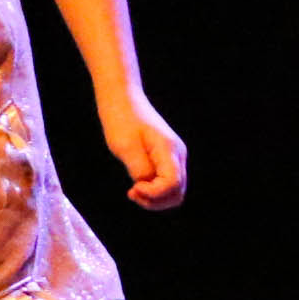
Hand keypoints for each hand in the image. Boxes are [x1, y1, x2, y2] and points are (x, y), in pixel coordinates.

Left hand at [100, 93, 187, 210]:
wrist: (122, 99)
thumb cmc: (121, 119)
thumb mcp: (124, 147)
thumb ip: (139, 169)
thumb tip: (147, 185)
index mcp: (168, 149)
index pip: (172, 185)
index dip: (153, 194)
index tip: (133, 188)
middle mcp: (177, 154)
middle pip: (178, 192)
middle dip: (156, 200)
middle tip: (132, 192)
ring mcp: (174, 156)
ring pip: (174, 190)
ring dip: (155, 198)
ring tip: (133, 190)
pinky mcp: (166, 157)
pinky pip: (166, 182)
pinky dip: (154, 190)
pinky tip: (137, 184)